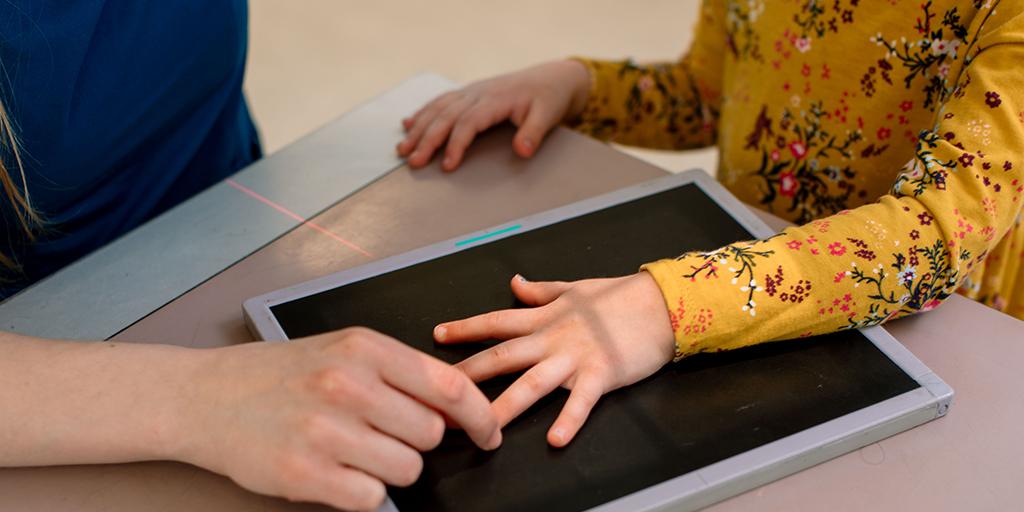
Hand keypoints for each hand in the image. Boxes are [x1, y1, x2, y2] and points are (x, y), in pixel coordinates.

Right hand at [176, 328, 500, 510]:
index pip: (449, 385)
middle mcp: (348, 384)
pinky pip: (372, 499)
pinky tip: (337, 473)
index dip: (480, 415)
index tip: (488, 433)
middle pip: (430, 433)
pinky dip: (362, 493)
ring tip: (352, 451)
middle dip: (415, 441)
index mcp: (364, 348)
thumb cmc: (279, 375)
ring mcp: (325, 430)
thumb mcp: (343, 353)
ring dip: (390, 469)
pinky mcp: (304, 472)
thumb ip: (400, 375)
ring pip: (407, 469)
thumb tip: (458, 408)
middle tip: (379, 433)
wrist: (204, 396)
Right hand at [397, 60, 590, 170]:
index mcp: (495, 99)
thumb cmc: (548, 99)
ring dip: (419, 128)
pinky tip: (407, 124)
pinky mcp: (468, 93)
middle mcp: (478, 92)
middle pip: (446, 116)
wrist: (551, 78)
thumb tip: (522, 151)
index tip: (447, 165)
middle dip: (427, 139)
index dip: (456, 144)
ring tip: (402, 148)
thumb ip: (533, 133)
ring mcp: (471, 91)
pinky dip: (422, 113)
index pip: (468, 122)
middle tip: (413, 161)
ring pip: (438, 108)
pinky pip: (440, 101)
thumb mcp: (547, 116)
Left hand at [434, 273, 674, 447]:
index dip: (465, 329)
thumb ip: (541, 291)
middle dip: (468, 374)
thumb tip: (514, 282)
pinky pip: (582, 401)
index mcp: (544, 318)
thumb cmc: (620, 296)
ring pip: (533, 383)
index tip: (437, 336)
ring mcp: (575, 357)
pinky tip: (555, 439)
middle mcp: (552, 338)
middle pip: (502, 356)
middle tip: (439, 389)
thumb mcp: (574, 288)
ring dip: (506, 406)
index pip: (496, 322)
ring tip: (482, 426)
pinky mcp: (602, 374)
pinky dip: (569, 420)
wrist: (661, 303)